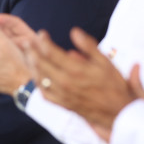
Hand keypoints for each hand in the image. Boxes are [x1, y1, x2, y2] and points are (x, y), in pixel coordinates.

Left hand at [26, 27, 143, 141]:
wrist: (118, 112)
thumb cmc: (114, 85)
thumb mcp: (106, 62)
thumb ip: (89, 46)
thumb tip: (74, 31)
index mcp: (76, 70)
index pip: (52, 52)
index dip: (44, 41)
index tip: (42, 33)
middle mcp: (65, 83)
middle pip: (41, 64)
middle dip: (31, 51)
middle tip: (26, 42)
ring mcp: (62, 95)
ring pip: (39, 78)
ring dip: (31, 65)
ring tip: (28, 55)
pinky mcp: (62, 104)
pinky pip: (44, 93)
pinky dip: (38, 83)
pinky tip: (36, 75)